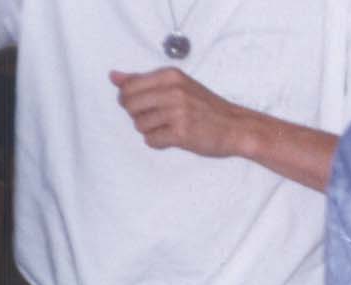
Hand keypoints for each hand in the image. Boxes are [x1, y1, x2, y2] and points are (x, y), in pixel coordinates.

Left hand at [110, 68, 250, 156]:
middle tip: (156, 119)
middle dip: (137, 115)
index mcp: (170, 76)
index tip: (144, 105)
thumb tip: (113, 77)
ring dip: (149, 130)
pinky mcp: (182, 133)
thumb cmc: (206, 108)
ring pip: (139, 124)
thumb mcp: (177, 86)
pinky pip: (152, 140)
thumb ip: (143, 81)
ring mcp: (178, 113)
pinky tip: (172, 138)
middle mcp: (173, 91)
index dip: (130, 99)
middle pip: (130, 105)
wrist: (237, 127)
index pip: (128, 86)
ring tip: (167, 128)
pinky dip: (158, 142)